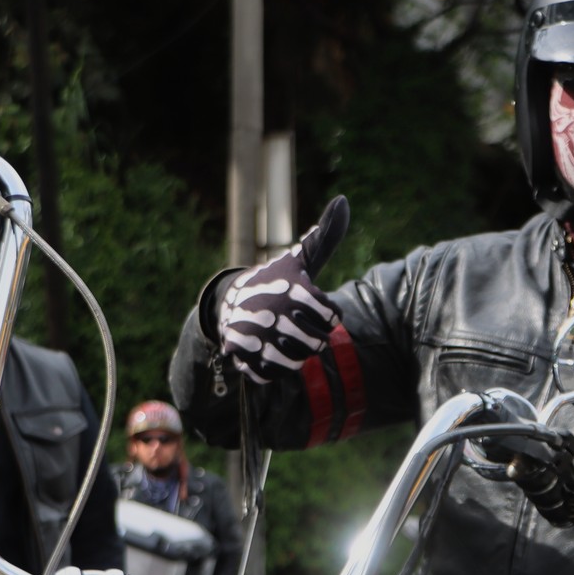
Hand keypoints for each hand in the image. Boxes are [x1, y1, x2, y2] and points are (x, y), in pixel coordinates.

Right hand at [219, 196, 349, 384]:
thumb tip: (343, 200)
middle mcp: (274, 311)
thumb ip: (325, 237)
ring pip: (298, 361)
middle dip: (310, 336)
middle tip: (293, 324)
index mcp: (294, 289)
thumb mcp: (300, 259)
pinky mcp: (242, 355)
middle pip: (317, 343)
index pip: (332, 318)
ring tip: (281, 337)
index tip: (308, 306)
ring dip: (294, 353)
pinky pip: (273, 374)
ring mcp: (256, 335)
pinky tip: (266, 350)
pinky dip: (272, 368)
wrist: (230, 303)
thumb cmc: (276, 282)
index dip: (324, 315)